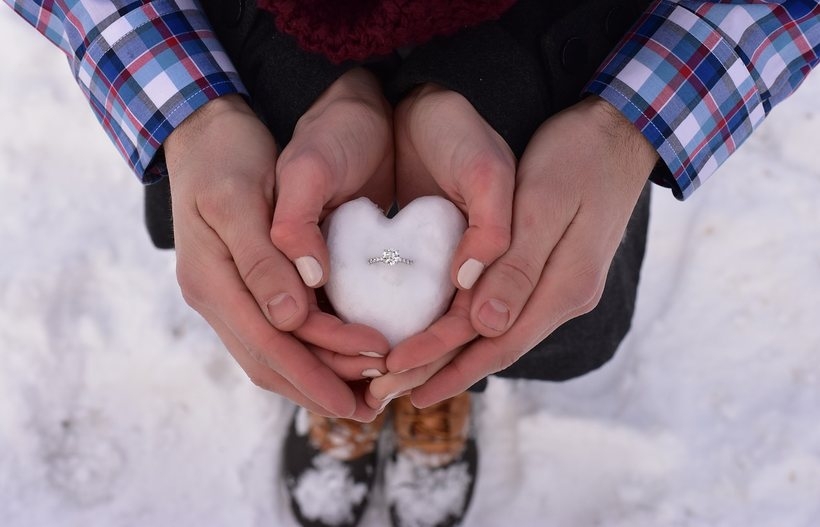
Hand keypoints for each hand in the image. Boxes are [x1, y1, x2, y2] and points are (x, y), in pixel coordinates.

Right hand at [165, 93, 385, 420]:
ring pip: (271, 355)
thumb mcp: (240, 198)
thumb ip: (262, 260)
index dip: (316, 371)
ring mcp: (226, 294)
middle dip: (320, 387)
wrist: (205, 129)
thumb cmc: (225, 154)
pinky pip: (274, 334)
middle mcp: (215, 297)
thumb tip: (289, 321)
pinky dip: (308, 352)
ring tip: (363, 394)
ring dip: (316, 377)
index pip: (268, 343)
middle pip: (269, 361)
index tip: (362, 389)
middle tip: (372, 407)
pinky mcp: (242, 286)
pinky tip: (339, 358)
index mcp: (210, 280)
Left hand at [370, 95, 657, 407]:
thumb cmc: (579, 158)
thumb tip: (487, 327)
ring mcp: (560, 286)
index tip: (396, 377)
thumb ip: (520, 267)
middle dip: (441, 371)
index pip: (497, 342)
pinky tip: (445, 333)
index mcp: (564, 286)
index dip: (446, 364)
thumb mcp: (545, 205)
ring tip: (407, 374)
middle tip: (388, 390)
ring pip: (498, 333)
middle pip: (495, 348)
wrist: (620, 132)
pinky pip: (505, 311)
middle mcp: (564, 297)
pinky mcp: (551, 271)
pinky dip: (470, 328)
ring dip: (452, 356)